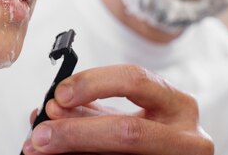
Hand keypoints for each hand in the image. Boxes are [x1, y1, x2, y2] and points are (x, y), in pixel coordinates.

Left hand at [21, 64, 212, 154]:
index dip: (93, 84)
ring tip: (40, 148)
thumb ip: (93, 110)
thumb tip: (50, 108)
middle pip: (127, 131)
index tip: (59, 94)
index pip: (134, 80)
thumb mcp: (127, 118)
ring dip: (73, 150)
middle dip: (76, 132)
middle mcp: (187, 136)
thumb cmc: (150, 140)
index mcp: (177, 105)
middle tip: (41, 134)